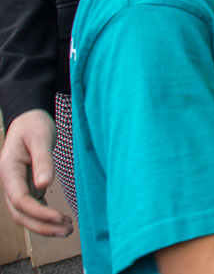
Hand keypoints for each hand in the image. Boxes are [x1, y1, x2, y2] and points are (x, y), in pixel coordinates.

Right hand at [0, 109, 71, 235]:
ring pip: (26, 214)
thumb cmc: (34, 125)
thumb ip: (43, 161)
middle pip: (21, 214)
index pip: (21, 200)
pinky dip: (44, 216)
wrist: (29, 119)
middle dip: (42, 226)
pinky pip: (32, 207)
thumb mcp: (41, 138)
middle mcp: (10, 183)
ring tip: (68, 229)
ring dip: (44, 225)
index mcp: (9, 171)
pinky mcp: (26, 186)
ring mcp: (17, 186)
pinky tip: (60, 220)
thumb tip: (44, 185)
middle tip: (67, 230)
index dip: (39, 213)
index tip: (60, 217)